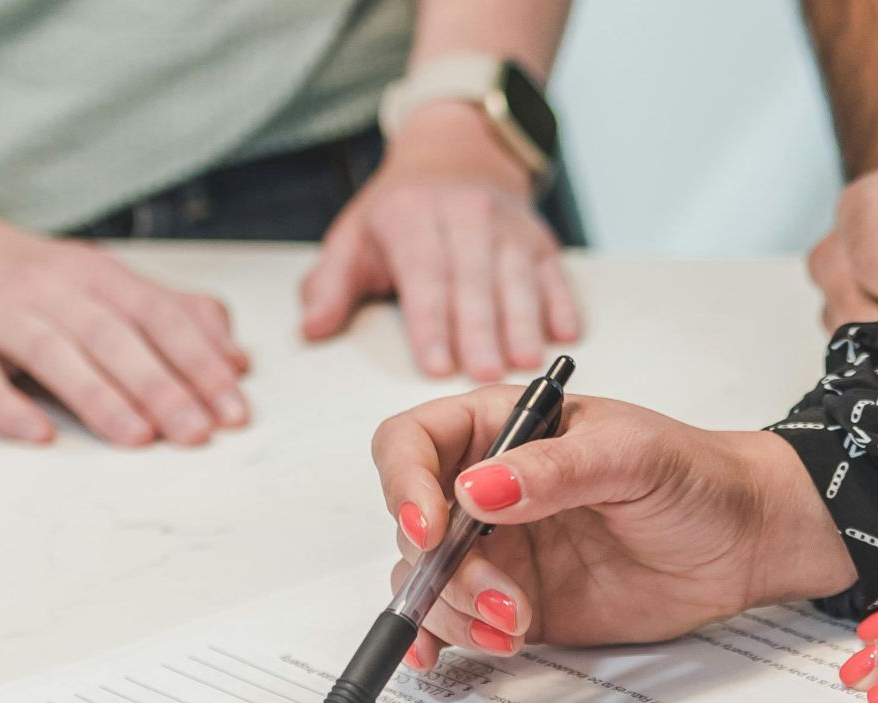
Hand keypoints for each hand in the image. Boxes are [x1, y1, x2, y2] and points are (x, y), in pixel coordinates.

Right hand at [0, 220, 247, 445]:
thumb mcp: (106, 284)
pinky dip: (8, 406)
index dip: (202, 362)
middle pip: (114, 337)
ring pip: (54, 354)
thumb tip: (238, 361)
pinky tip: (39, 435)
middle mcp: (51, 288)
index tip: (234, 409)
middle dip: (162, 386)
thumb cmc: (33, 280)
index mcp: (98, 274)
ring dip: (99, 397)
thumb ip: (175, 316)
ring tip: (139, 438)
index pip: (161, 316)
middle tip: (198, 433)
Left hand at [301, 102, 579, 381]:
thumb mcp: (355, 237)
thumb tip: (312, 329)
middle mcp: (463, 215)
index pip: (423, 275)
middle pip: (473, 280)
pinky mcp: (539, 237)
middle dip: (480, 330)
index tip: (436, 364)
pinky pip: (553, 271)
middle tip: (483, 375)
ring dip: (522, 321)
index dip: (431, 323)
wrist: (456, 152)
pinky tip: (565, 333)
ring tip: (524, 362)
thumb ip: (331, 286)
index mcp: (411, 218)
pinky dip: (561, 301)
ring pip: (516, 277)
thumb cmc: (401, 209)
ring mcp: (507, 226)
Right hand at [369, 389, 853, 665]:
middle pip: (413, 523)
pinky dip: (439, 638)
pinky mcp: (514, 601)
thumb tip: (478, 489)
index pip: (412, 442)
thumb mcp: (632, 457)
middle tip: (506, 599)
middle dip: (444, 570)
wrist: (742, 542)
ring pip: (427, 579)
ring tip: (517, 626)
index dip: (403, 483)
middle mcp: (487, 487)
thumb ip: (556, 470)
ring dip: (453, 611)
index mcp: (503, 428)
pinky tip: (441, 656)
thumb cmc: (695, 476)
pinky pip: (453, 620)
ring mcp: (497, 549)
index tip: (430, 530)